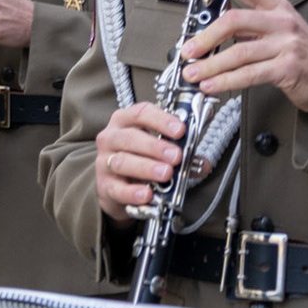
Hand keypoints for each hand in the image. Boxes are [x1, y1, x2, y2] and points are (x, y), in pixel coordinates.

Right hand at [94, 103, 184, 221]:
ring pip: (123, 162)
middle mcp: (111, 138)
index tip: (180, 129)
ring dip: (147, 168)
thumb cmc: (138, 158)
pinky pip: (118, 189)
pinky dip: (133, 192)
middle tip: (176, 156)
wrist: (115, 185)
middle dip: (156, 147)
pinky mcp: (104, 185)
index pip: (141, 113)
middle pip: (130, 138)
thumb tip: (203, 163)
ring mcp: (104, 162)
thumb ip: (178, 151)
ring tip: (166, 173)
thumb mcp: (155, 148)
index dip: (162, 120)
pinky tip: (147, 194)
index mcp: (125, 121)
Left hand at [179, 0, 307, 112]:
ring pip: (238, 52)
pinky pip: (249, 74)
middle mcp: (281, 21)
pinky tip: (211, 85)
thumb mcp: (279, 29)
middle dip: (205, 37)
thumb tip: (209, 33)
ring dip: (211, 64)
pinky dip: (225, 81)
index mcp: (276, 6)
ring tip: (193, 73)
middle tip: (188, 50)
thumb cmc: (301, 53)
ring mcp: (286, 44)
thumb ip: (250, 26)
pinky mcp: (287, 68)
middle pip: (234, 20)